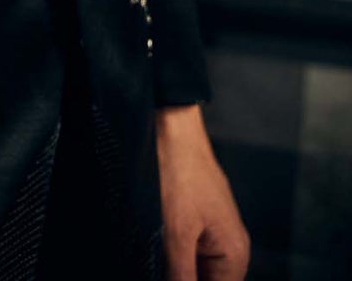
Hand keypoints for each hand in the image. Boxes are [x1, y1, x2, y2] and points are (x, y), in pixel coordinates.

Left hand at [156, 104, 250, 279]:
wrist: (178, 134)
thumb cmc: (182, 175)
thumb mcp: (177, 233)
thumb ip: (181, 275)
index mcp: (235, 255)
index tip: (174, 277)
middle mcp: (234, 249)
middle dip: (187, 278)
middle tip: (167, 267)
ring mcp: (220, 236)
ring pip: (201, 270)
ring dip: (182, 271)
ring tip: (165, 255)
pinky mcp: (205, 225)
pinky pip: (195, 255)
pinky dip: (181, 259)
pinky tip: (164, 253)